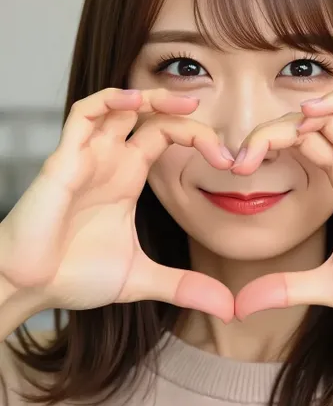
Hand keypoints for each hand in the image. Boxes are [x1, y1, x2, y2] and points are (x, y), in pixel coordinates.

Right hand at [0, 88, 234, 339]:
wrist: (29, 286)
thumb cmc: (73, 275)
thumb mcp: (141, 278)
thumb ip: (183, 286)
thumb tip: (228, 308)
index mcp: (128, 177)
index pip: (166, 135)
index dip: (198, 138)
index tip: (229, 162)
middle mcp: (109, 159)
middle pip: (149, 115)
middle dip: (184, 114)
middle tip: (219, 138)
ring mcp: (87, 156)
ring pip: (119, 104)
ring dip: (152, 97)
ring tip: (187, 103)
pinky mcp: (63, 159)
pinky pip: (84, 113)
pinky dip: (110, 101)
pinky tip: (135, 102)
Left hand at [234, 90, 332, 332]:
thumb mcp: (329, 283)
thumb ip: (286, 287)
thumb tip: (242, 306)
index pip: (302, 144)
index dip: (268, 145)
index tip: (237, 168)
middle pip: (311, 126)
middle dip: (271, 132)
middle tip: (241, 158)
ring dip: (299, 115)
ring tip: (271, 138)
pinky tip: (310, 115)